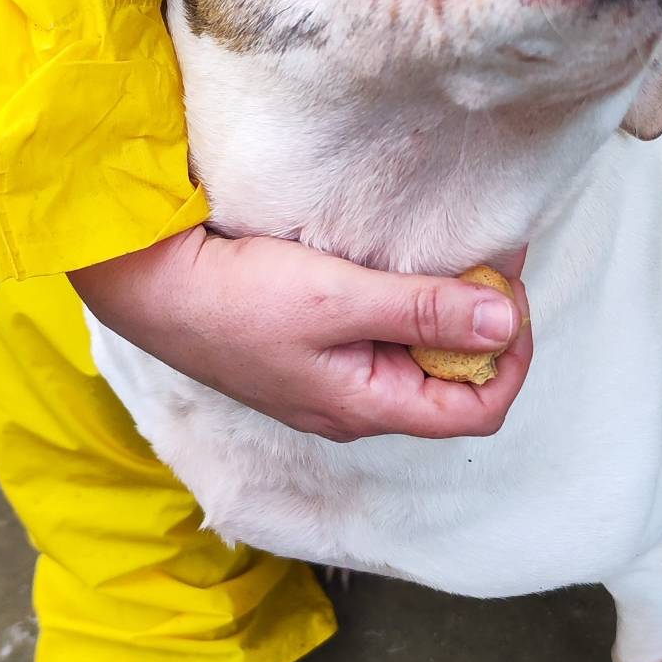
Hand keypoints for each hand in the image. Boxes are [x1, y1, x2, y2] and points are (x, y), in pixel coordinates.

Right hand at [69, 228, 531, 442]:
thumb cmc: (234, 299)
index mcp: (367, 407)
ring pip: (420, 353)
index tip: (510, 294)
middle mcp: (356, 402)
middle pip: (454, 380)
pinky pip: (385, 332)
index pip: (478, 408)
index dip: (512, 357)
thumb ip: (423, 312)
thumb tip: (506, 324)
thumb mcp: (338, 300)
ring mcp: (333, 376)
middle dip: (485, 323)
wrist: (148, 283)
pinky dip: (409, 299)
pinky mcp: (314, 345)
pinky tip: (405, 261)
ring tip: (454, 253)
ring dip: (447, 307)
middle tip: (488, 259)